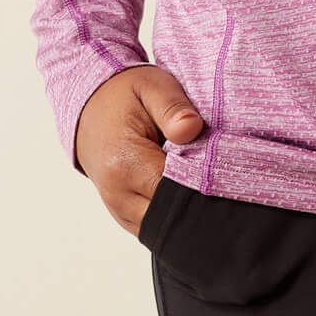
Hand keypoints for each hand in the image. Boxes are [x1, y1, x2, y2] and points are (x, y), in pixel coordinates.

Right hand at [73, 64, 205, 235]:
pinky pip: (156, 226)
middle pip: (173, 215)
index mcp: (125, 164)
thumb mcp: (152, 88)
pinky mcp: (124, 215)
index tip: (227, 164)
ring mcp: (119, 209)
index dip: (207, 180)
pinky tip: (186, 188)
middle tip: (222, 174)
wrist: (89, 106)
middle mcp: (119, 195)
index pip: (178, 190)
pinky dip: (174, 213)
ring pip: (166, 227)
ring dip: (187, 208)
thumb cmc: (123, 95)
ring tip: (203, 179)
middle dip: (200, 199)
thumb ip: (173, 109)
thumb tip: (192, 128)